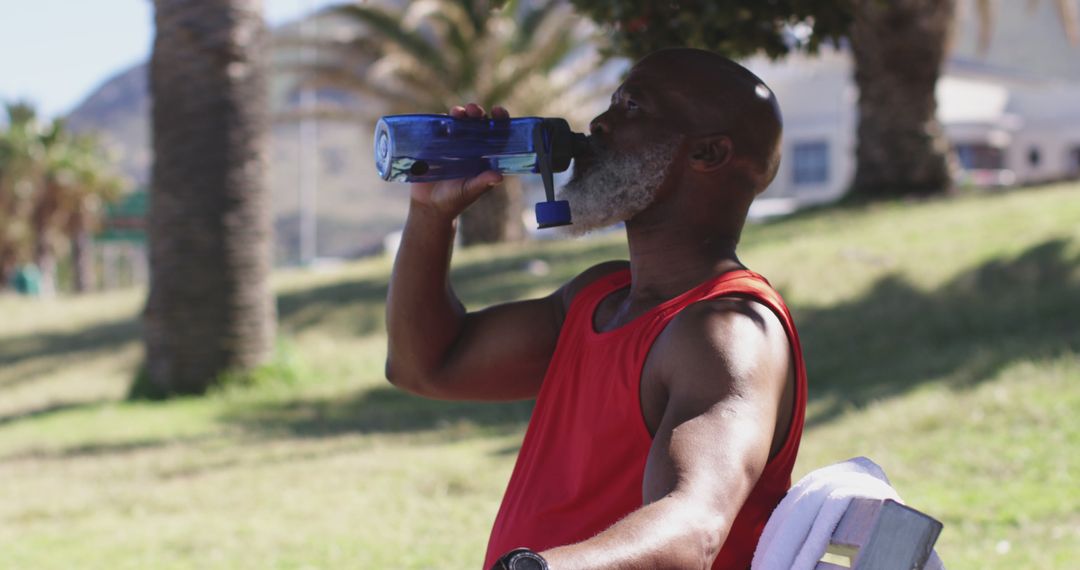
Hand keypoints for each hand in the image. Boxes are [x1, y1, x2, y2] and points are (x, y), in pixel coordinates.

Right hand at [409, 103, 507, 218]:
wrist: (429, 205)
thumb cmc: (455, 199)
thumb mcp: (469, 191)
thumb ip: (483, 183)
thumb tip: (499, 177)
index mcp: (484, 154)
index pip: (496, 133)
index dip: (499, 120)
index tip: (498, 111)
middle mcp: (470, 145)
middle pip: (476, 122)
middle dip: (476, 113)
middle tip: (473, 110)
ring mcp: (452, 143)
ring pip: (457, 121)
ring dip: (459, 113)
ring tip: (457, 113)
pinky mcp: (434, 144)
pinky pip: (437, 128)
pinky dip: (439, 121)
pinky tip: (440, 121)